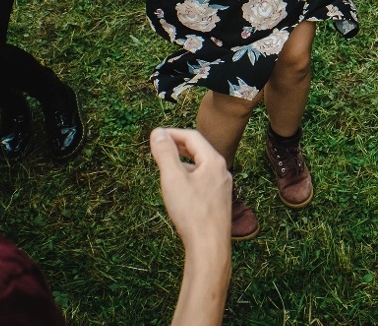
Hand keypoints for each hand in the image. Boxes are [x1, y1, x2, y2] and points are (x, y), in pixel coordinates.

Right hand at [150, 128, 231, 250]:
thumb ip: (165, 154)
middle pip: (199, 150)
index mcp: (214, 161)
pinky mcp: (219, 202)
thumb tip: (157, 132)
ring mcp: (222, 187)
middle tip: (160, 145)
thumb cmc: (192, 211)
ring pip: (201, 166)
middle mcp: (222, 171)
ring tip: (166, 164)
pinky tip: (179, 187)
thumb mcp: (173, 179)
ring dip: (183, 161)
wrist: (209, 245)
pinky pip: (203, 180)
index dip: (172, 133)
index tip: (155, 135)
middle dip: (178, 145)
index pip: (193, 137)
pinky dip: (189, 176)